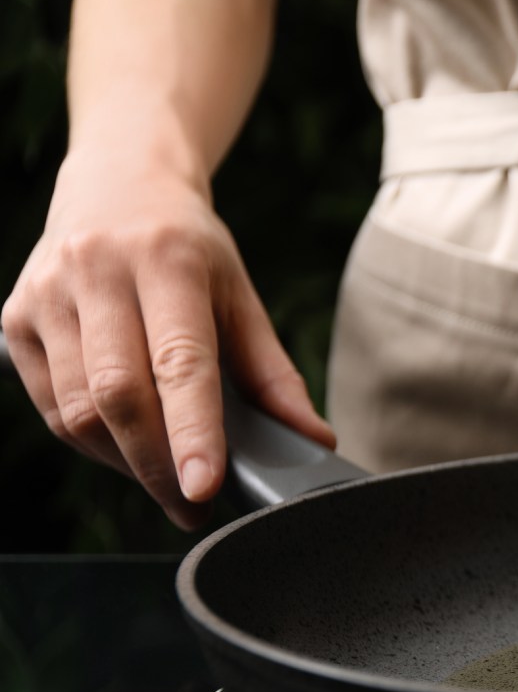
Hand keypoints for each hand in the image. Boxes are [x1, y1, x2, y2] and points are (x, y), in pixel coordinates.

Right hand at [2, 152, 333, 528]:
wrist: (117, 184)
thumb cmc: (188, 249)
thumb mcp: (241, 295)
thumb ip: (274, 373)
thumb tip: (314, 439)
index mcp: (167, 261)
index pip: (179, 360)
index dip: (192, 430)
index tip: (204, 487)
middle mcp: (98, 272)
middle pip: (117, 394)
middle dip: (156, 464)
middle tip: (192, 506)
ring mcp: (47, 295)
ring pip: (76, 409)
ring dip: (123, 461)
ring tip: (165, 479)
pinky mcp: (14, 319)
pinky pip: (49, 405)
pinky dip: (90, 442)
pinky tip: (126, 449)